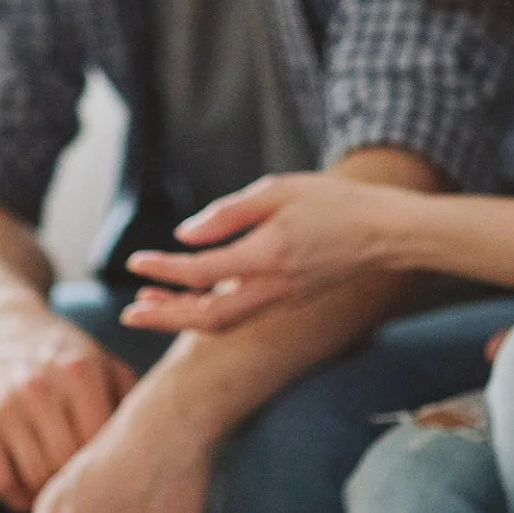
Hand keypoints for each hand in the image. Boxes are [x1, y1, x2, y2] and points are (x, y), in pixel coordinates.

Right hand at [0, 310, 138, 512]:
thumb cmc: (63, 354)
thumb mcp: (103, 362)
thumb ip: (129, 401)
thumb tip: (151, 454)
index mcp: (80, 372)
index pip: (101, 444)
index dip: (110, 468)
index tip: (116, 478)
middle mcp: (39, 388)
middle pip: (68, 465)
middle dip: (79, 483)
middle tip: (90, 493)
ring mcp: (4, 407)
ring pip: (35, 478)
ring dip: (50, 494)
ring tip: (64, 493)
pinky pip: (1, 482)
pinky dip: (19, 499)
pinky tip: (33, 492)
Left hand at [120, 173, 405, 333]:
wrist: (384, 232)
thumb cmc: (332, 202)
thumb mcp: (277, 191)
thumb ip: (229, 214)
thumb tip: (185, 235)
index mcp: (267, 257)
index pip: (201, 273)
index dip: (163, 270)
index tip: (133, 262)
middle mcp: (272, 287)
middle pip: (208, 318)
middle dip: (165, 317)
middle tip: (129, 312)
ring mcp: (281, 298)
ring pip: (223, 322)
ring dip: (183, 317)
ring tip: (150, 305)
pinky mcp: (287, 298)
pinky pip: (239, 314)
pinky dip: (207, 311)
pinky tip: (189, 297)